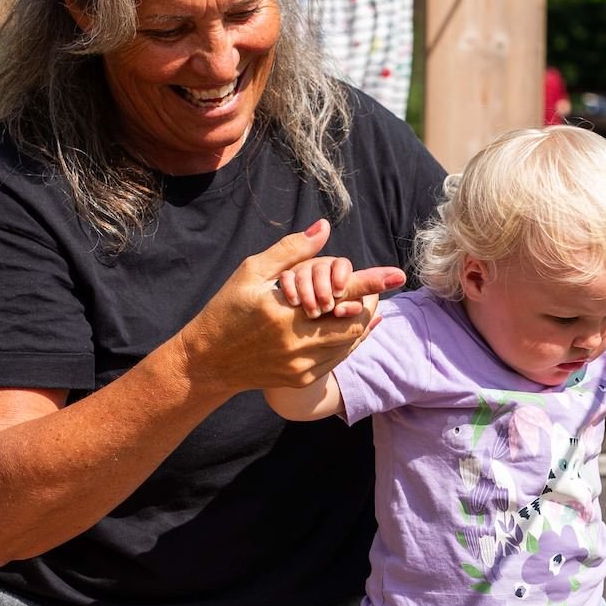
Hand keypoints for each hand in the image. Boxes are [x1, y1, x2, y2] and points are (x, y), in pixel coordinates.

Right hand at [179, 220, 405, 393]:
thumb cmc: (227, 309)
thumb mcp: (252, 272)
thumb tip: (324, 227)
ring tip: (364, 304)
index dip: (372, 283)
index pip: (340, 295)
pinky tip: (354, 325)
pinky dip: (349, 341)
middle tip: (376, 290)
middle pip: (353, 322)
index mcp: (284, 312)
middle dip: (368, 304)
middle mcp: (296, 342)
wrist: (208, 361)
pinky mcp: (301, 379)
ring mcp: (301, 365)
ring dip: (360, 322)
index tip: (398, 274)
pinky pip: (338, 359)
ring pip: (349, 342)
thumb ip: (291, 250)